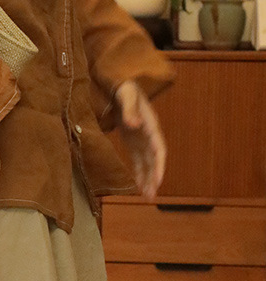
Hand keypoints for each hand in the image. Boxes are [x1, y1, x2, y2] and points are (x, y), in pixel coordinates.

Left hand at [114, 80, 166, 198]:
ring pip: (147, 163)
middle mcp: (149, 135)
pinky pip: (137, 160)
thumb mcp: (126, 96)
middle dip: (154, 178)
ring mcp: (142, 139)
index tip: (159, 180)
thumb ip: (129, 110)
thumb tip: (134, 125)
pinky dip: (138, 172)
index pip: (158, 148)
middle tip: (152, 196)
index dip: (160, 164)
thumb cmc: (125, 88)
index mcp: (151, 125)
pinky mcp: (133, 141)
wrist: (121, 84)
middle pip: (154, 160)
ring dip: (147, 179)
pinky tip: (138, 186)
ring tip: (147, 197)